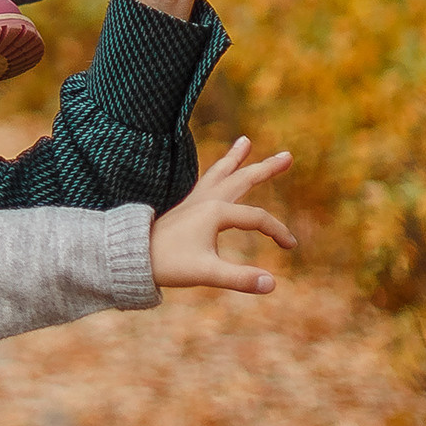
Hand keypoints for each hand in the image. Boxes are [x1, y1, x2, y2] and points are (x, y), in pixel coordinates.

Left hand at [150, 137, 294, 295]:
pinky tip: (219, 172)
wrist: (134, 257)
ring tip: (245, 140)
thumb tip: (273, 284)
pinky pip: (207, 182)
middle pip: (242, 180)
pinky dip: (217, 172)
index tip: (291, 247)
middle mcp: (206, 201)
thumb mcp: (207, 273)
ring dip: (236, 159)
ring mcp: (195, 202)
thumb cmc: (169, 265)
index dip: (278, 231)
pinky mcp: (186, 207)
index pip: (258, 218)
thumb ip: (240, 278)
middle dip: (266, 169)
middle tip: (288, 155)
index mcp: (216, 212)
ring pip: (221, 174)